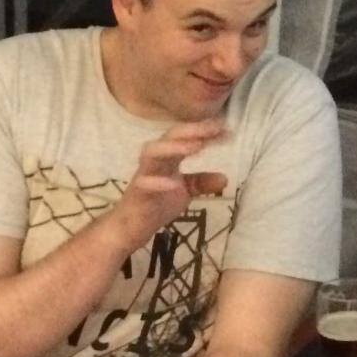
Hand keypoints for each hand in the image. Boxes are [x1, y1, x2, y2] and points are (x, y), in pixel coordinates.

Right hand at [107, 121, 227, 251]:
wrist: (130, 228)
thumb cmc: (155, 204)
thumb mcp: (184, 192)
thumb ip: (201, 182)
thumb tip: (225, 178)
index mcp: (167, 158)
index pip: (184, 138)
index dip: (203, 131)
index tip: (226, 128)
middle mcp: (154, 162)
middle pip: (169, 137)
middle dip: (190, 131)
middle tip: (214, 129)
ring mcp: (143, 176)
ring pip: (152, 153)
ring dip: (172, 148)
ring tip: (196, 147)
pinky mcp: (136, 195)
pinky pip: (144, 184)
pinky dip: (158, 182)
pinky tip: (174, 183)